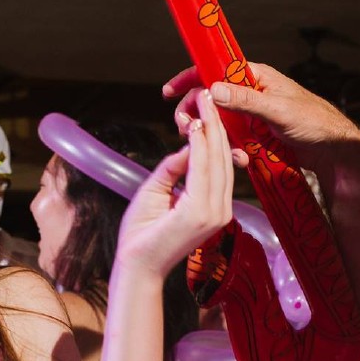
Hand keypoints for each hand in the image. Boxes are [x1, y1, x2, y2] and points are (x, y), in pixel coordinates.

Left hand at [116, 90, 235, 276]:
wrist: (136, 266)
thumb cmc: (144, 234)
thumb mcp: (158, 191)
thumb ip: (175, 169)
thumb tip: (185, 145)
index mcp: (213, 207)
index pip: (220, 164)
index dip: (215, 134)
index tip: (208, 106)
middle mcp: (219, 210)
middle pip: (223, 159)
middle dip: (216, 124)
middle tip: (209, 94)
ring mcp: (213, 214)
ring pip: (216, 162)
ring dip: (210, 129)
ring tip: (205, 102)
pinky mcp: (200, 214)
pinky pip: (204, 172)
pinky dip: (201, 147)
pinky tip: (197, 126)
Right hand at [163, 63, 359, 175]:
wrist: (336, 152)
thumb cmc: (315, 123)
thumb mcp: (279, 110)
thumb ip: (246, 100)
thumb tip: (213, 89)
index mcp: (256, 77)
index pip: (215, 69)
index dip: (190, 79)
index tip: (170, 93)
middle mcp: (252, 93)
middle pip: (212, 98)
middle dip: (197, 114)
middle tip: (187, 130)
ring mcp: (254, 115)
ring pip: (221, 122)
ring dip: (214, 136)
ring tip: (216, 149)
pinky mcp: (258, 136)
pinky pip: (235, 140)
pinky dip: (231, 149)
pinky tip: (240, 161)